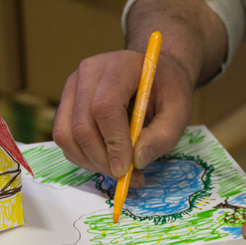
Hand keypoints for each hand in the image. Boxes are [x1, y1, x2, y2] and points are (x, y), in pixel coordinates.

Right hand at [53, 49, 194, 185]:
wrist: (154, 73)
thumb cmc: (168, 90)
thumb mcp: (180, 110)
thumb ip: (163, 136)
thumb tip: (137, 161)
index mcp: (120, 66)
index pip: (104, 106)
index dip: (113, 142)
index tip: (127, 169)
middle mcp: (89, 72)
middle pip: (82, 125)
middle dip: (102, 160)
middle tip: (126, 178)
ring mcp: (73, 87)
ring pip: (67, 135)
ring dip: (91, 162)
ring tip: (120, 172)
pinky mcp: (67, 103)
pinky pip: (65, 138)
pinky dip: (83, 158)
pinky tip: (107, 161)